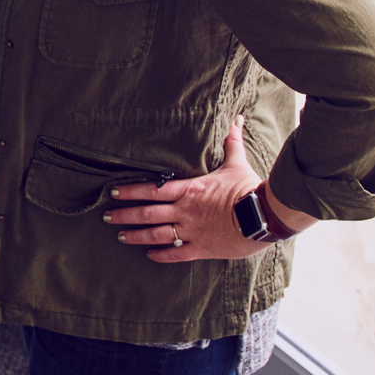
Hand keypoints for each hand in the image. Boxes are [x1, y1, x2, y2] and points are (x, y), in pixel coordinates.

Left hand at [108, 116, 278, 262]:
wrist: (267, 216)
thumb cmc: (250, 189)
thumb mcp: (237, 163)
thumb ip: (231, 142)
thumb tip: (236, 119)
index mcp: (189, 190)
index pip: (152, 189)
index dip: (131, 191)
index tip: (114, 192)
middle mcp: (185, 211)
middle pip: (148, 213)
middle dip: (125, 215)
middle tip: (107, 216)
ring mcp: (193, 231)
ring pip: (157, 234)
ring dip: (137, 236)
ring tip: (121, 236)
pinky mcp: (203, 248)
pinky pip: (178, 253)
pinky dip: (162, 255)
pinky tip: (150, 255)